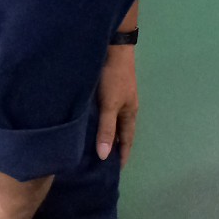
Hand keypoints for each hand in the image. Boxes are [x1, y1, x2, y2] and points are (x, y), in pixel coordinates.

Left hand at [96, 45, 138, 166]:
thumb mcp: (110, 104)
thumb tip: (105, 156)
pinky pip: (103, 112)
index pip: (127, 140)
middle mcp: (124, 107)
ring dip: (105, 134)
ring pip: (111, 121)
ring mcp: (116, 97)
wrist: (113, 47)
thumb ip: (107, 129)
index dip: (122, 155)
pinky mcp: (106, 90)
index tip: (115, 171)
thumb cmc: (114, 77)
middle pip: (120, 132)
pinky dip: (98, 121)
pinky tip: (88, 124)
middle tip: (102, 163)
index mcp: (130, 113)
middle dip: (113, 147)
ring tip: (93, 147)